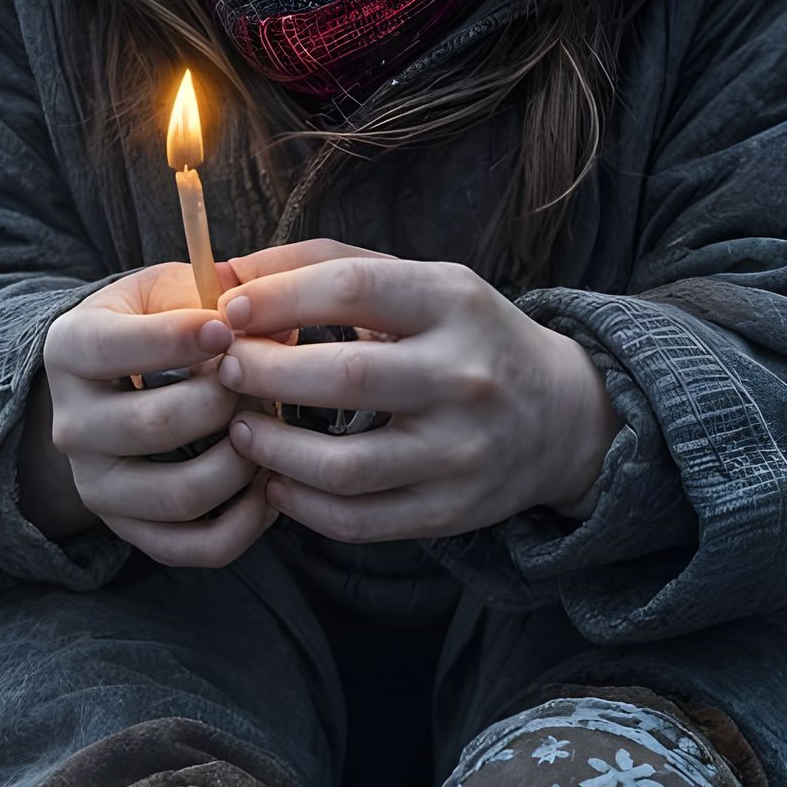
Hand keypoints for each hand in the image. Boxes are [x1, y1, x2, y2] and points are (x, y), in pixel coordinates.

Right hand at [40, 261, 269, 567]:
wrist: (109, 385)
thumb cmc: (152, 322)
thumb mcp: (168, 290)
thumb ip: (215, 297)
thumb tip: (279, 328)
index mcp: (70, 349)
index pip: (115, 348)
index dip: (179, 338)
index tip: (229, 329)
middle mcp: (71, 425)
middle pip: (157, 425)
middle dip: (226, 402)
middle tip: (263, 383)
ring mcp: (97, 485)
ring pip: (181, 494)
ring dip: (243, 464)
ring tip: (270, 432)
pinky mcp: (128, 528)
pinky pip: (195, 547)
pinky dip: (246, 524)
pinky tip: (268, 486)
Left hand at [212, 254, 616, 544]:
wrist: (562, 417)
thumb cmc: (465, 336)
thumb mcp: (419, 282)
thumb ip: (324, 265)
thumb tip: (224, 268)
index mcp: (454, 303)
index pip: (354, 290)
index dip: (278, 298)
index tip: (230, 309)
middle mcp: (464, 377)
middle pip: (344, 377)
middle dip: (265, 372)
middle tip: (225, 368)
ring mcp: (461, 451)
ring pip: (345, 465)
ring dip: (272, 449)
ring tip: (241, 429)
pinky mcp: (453, 511)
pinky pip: (359, 520)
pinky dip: (301, 504)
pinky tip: (276, 480)